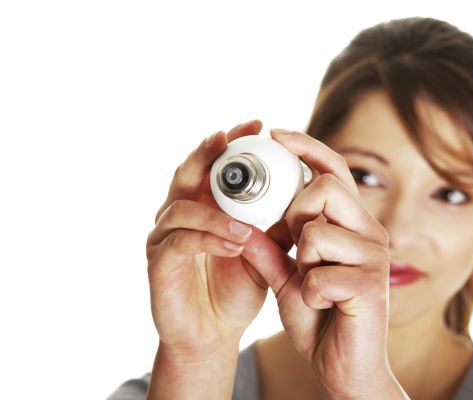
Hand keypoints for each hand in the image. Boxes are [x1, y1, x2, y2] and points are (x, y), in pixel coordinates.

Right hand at [145, 119, 286, 360]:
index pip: (211, 165)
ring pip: (180, 209)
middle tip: (230, 139)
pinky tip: (235, 244)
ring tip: (248, 227)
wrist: (212, 335)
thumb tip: (307, 195)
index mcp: (203, 206)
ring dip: (215, 213)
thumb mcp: (263, 251)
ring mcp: (164, 239)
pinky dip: (206, 240)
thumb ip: (276, 225)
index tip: (256, 125)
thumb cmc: (235, 288)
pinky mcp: (158, 265)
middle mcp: (179, 215)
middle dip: (208, 154)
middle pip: (186, 174)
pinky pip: (178, 244)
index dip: (230, 142)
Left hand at [263, 128, 402, 397]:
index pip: (333, 170)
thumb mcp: (288, 279)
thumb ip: (270, 249)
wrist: (344, 367)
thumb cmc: (321, 318)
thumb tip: (243, 222)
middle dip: (297, 214)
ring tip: (314, 284)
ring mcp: (374, 258)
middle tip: (298, 246)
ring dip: (304, 262)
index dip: (306, 147)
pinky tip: (324, 307)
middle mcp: (370, 232)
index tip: (276, 134)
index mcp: (353, 223)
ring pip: (318, 231)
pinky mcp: (371, 286)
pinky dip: (309, 294)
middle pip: (325, 188)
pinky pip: (320, 274)